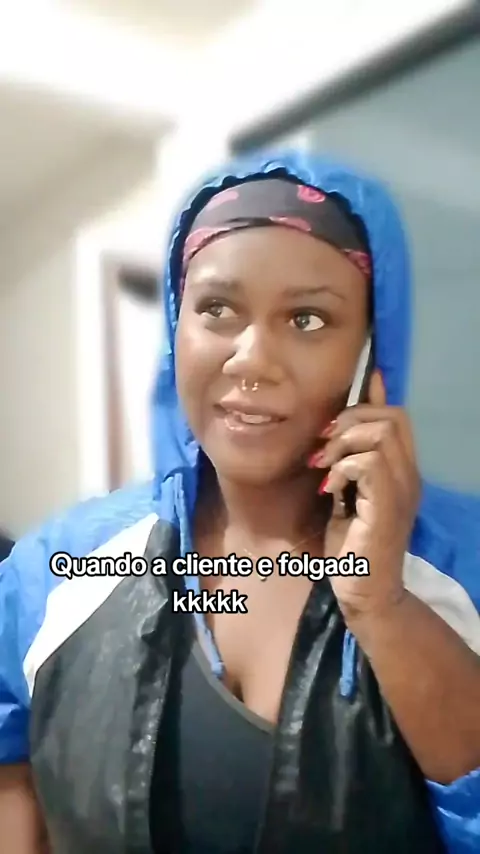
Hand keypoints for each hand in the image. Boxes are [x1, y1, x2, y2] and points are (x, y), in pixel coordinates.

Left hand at [309, 370, 420, 621]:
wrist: (364, 593)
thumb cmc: (352, 548)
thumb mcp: (345, 495)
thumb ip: (345, 465)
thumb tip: (333, 433)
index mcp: (400, 470)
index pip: (399, 417)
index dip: (376, 394)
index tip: (354, 384)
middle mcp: (408, 475)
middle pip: (391, 416)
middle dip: (350, 419)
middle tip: (324, 446)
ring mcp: (402, 489)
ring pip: (381, 433)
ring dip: (344, 443)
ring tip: (325, 467)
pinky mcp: (387, 505)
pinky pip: (370, 463)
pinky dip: (344, 467)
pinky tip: (329, 487)